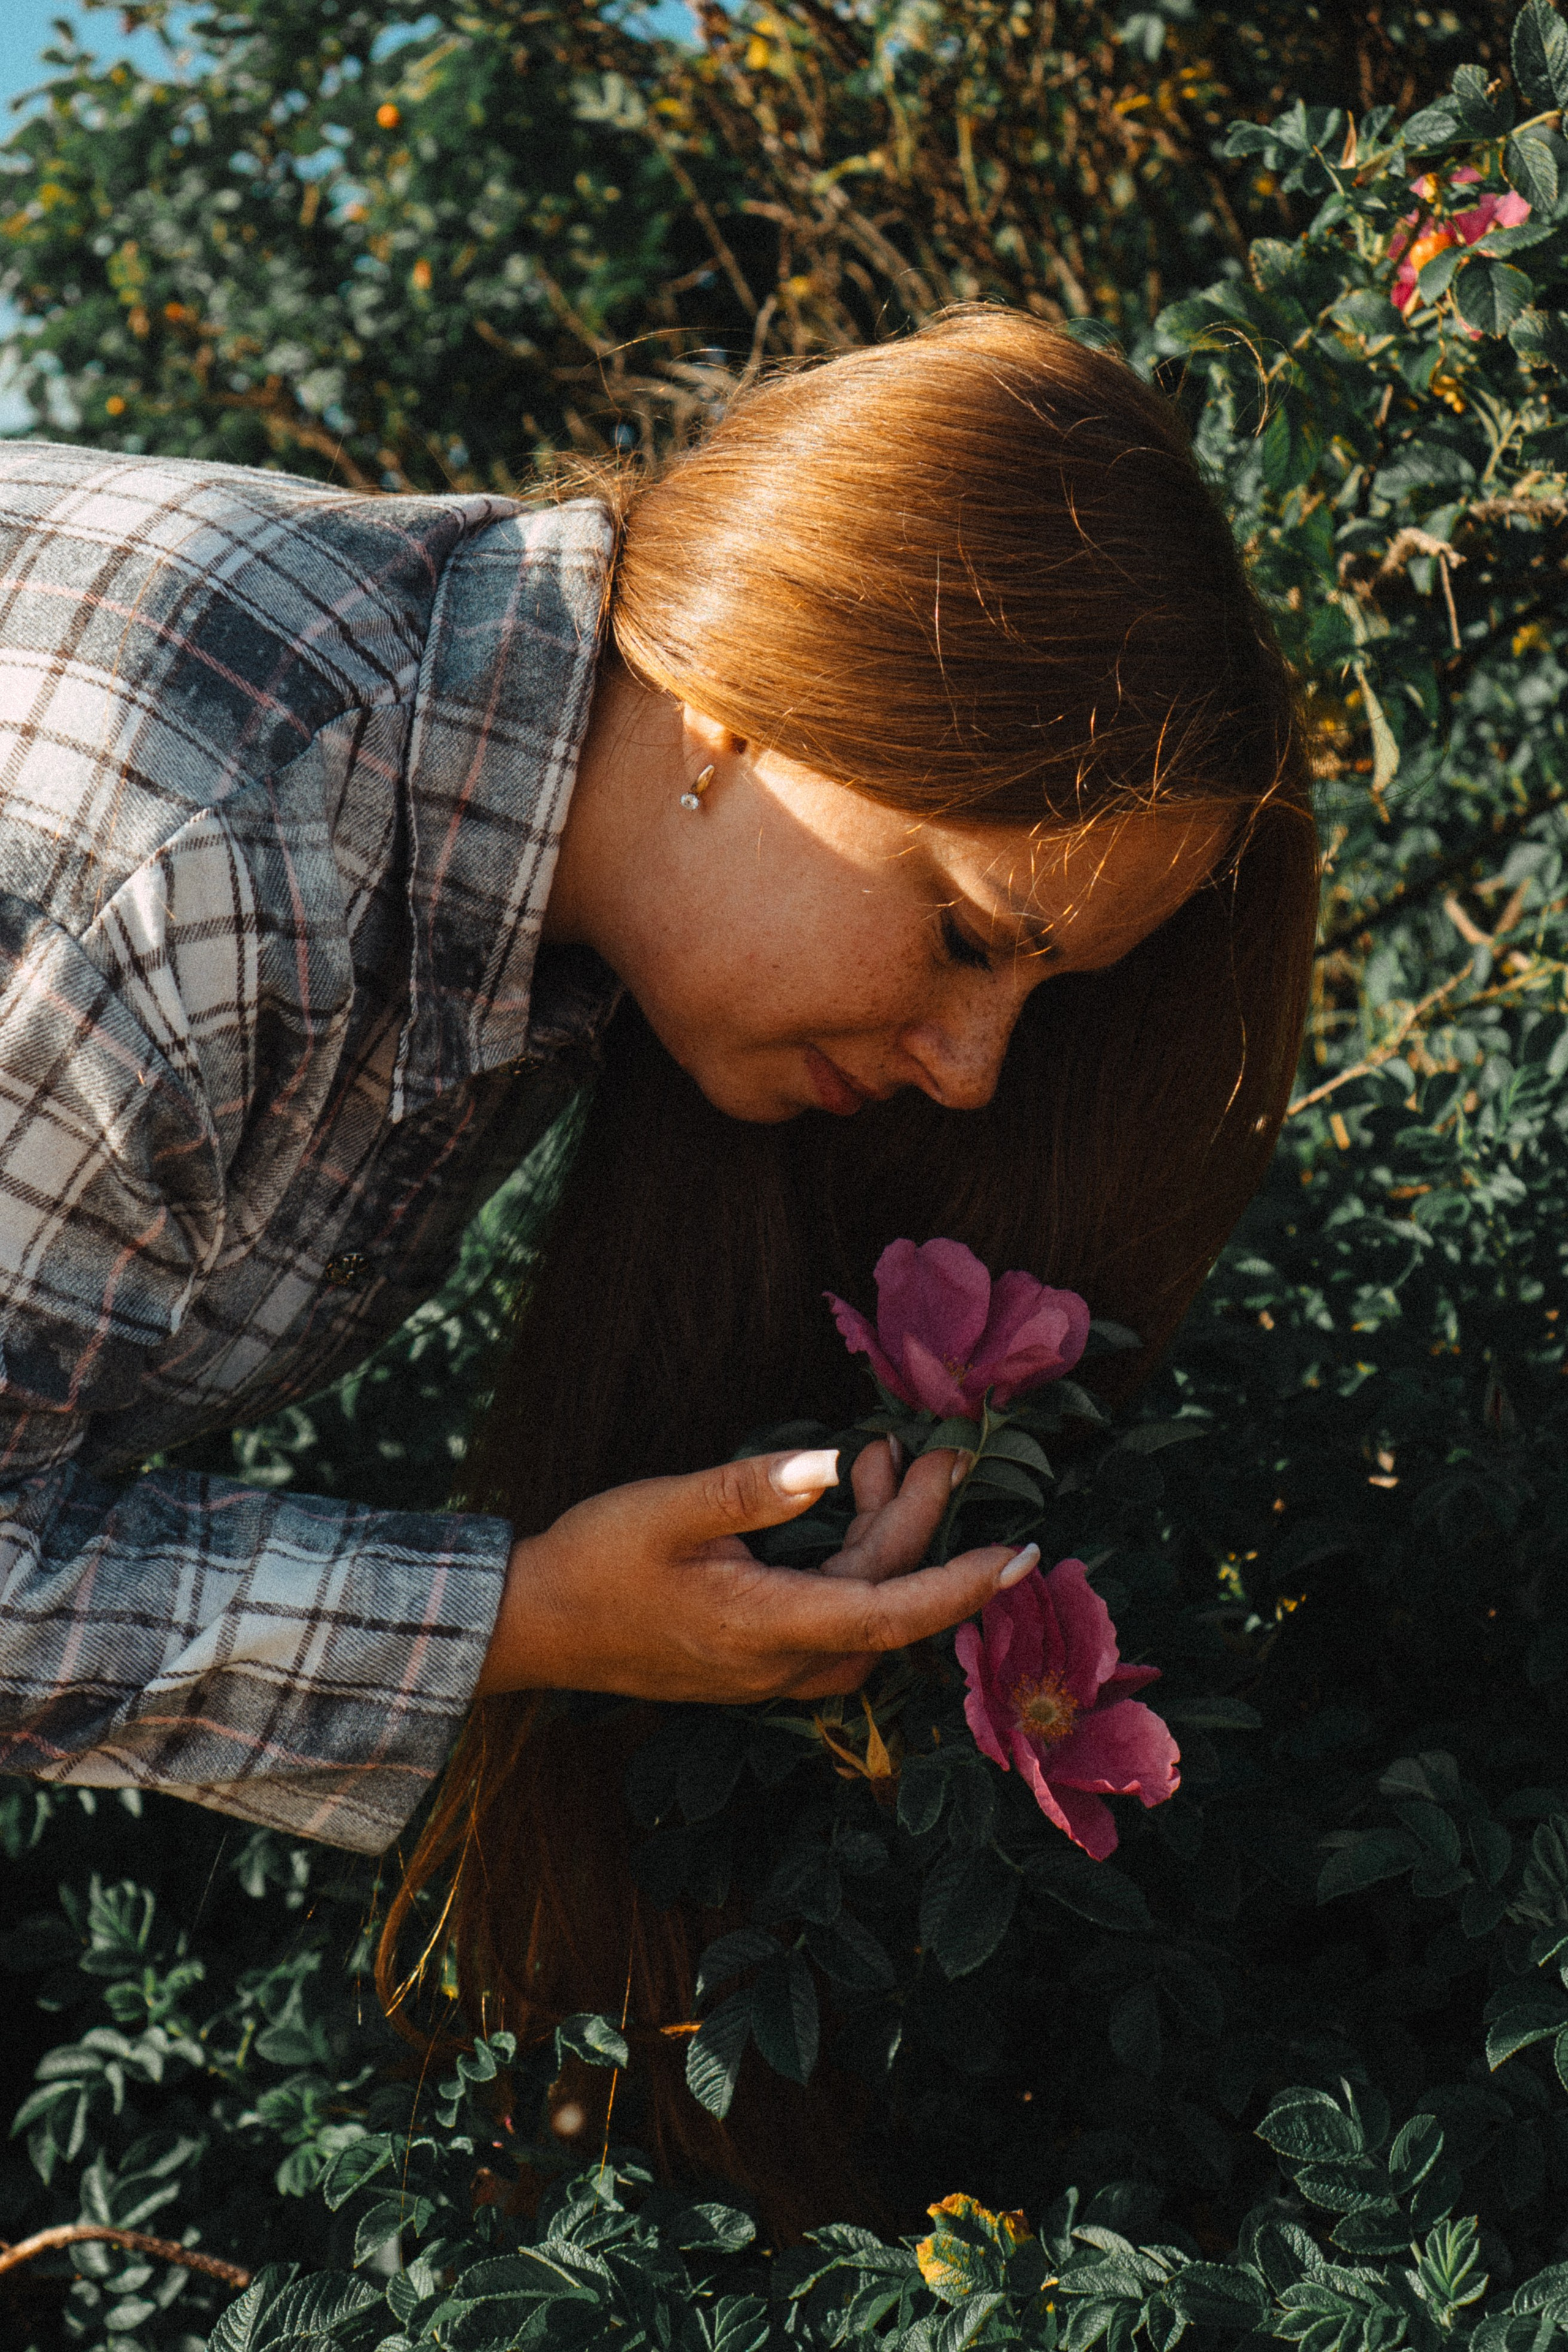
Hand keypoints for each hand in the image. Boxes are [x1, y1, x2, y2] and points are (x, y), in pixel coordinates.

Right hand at [476, 1440, 1038, 1703]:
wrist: (533, 1627)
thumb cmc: (593, 1562)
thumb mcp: (664, 1508)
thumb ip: (750, 1489)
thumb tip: (830, 1467)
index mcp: (762, 1628)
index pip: (889, 1614)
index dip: (962, 1588)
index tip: (1024, 1557)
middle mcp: (777, 1664)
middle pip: (883, 1603)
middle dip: (922, 1527)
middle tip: (941, 1456)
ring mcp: (767, 1669)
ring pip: (862, 1612)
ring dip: (885, 1538)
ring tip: (888, 1459)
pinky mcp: (756, 1659)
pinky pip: (833, 1616)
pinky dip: (853, 1559)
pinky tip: (842, 1499)